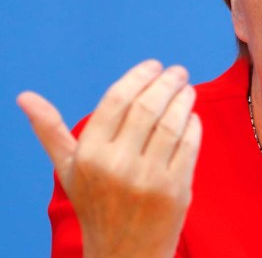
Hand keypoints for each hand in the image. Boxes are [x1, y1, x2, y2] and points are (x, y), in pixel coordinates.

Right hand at [17, 60, 201, 257]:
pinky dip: (194, 125)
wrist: (123, 254)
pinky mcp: (176, 190)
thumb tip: (25, 97)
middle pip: (148, 106)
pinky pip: (190, 144)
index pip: (117, 100)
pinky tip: (192, 117)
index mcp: (89, 155)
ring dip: (184, 99)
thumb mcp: (69, 169)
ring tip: (187, 90)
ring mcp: (149, 179)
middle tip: (178, 71)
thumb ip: (51, 131)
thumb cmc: (96, 203)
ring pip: (173, 123)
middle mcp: (117, 165)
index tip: (154, 65)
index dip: (139, 76)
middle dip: (167, 82)